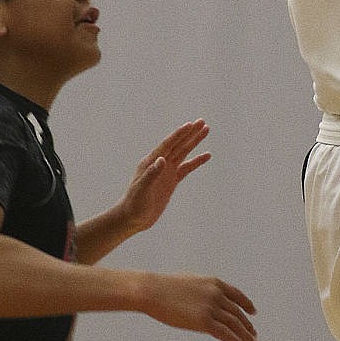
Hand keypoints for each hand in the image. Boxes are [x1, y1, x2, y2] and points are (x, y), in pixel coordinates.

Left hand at [120, 121, 210, 235]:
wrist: (133, 218)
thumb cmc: (134, 204)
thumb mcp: (141, 189)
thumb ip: (151, 174)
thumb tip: (162, 159)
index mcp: (151, 162)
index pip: (168, 145)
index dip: (179, 135)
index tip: (190, 125)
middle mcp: (159, 164)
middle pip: (178, 145)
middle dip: (190, 134)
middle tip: (202, 122)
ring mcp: (166, 172)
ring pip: (183, 153)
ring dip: (194, 142)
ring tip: (205, 131)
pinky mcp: (171, 181)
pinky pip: (186, 168)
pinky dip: (196, 161)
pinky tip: (206, 155)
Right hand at [146, 274, 258, 340]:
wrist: (152, 291)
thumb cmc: (164, 288)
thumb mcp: (188, 284)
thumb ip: (201, 292)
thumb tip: (203, 303)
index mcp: (214, 283)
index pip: (237, 295)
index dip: (246, 304)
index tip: (253, 312)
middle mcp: (217, 295)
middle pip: (237, 313)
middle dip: (247, 325)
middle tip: (254, 335)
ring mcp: (211, 308)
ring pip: (235, 325)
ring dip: (246, 336)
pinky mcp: (204, 321)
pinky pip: (226, 334)